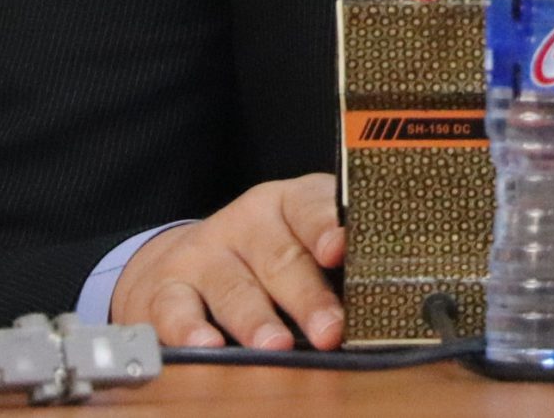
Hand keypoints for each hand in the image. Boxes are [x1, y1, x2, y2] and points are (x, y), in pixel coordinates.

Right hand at [113, 175, 347, 348]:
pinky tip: (209, 346)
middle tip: (330, 330)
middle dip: (307, 298)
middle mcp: (246, 222)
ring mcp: (204, 253)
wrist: (187, 260)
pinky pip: (177, 308)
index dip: (326, 227)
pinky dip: (191, 329)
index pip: (310, 207)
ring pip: (234, 288)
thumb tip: (387, 302)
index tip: (339, 249)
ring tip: (277, 348)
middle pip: (280, 258)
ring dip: (257, 321)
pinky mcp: (166, 287)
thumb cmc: (267, 258)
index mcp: (288, 204)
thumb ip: (340, 266)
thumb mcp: (303, 245)